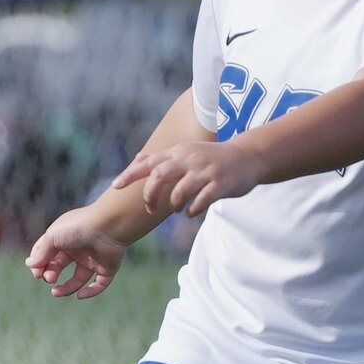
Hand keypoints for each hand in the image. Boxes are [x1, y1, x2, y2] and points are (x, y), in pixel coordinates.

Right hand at [26, 206, 129, 299]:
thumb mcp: (52, 237)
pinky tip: (80, 296)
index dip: (39, 263)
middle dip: (50, 274)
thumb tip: (30, 264)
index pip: (47, 253)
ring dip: (66, 288)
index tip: (36, 272)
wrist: (108, 227)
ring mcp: (93, 259)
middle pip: (59, 266)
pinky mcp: (107, 268)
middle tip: (49, 278)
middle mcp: (78, 248)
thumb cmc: (78, 228)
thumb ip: (41, 252)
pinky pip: (99, 284)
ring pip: (78, 279)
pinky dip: (90, 292)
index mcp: (64, 238)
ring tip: (56, 292)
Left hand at [115, 138, 263, 218]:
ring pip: (180, 191)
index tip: (115, 186)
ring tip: (177, 209)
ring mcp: (206, 172)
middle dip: (150, 195)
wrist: (248, 156)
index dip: (130, 174)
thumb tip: (138, 158)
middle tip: (150, 209)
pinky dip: (191, 211)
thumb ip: (164, 157)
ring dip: (173, 204)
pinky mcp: (220, 185)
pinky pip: (201, 202)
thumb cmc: (213, 158)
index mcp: (179, 152)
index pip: (149, 161)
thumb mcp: (187, 151)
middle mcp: (190, 159)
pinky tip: (191, 213)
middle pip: (159, 175)